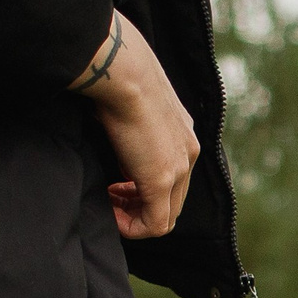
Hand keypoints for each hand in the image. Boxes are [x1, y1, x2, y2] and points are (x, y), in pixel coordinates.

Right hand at [69, 12, 199, 239]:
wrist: (121, 70)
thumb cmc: (116, 77)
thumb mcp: (130, 103)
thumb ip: (131, 126)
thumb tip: (113, 136)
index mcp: (182, 132)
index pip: (173, 178)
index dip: (143, 188)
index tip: (114, 185)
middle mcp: (189, 151)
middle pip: (172, 200)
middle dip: (139, 206)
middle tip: (110, 198)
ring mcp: (179, 166)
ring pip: (165, 215)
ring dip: (135, 217)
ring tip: (109, 206)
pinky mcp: (162, 178)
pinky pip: (155, 223)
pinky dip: (133, 227)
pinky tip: (111, 215)